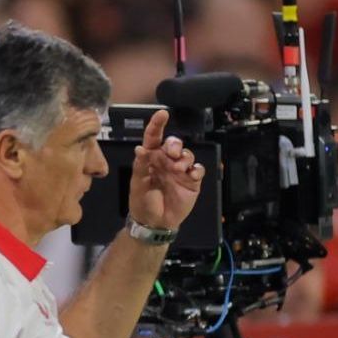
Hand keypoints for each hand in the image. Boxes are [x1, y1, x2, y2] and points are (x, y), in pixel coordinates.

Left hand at [127, 110, 204, 231]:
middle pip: (174, 144)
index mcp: (151, 159)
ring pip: (187, 154)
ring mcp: (180, 171)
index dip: (157, 125)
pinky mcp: (192, 181)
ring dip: (185, 158)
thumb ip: (140, 167)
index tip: (162, 114)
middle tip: (172, 153)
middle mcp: (166, 161)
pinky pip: (198, 169)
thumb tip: (140, 149)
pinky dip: (196, 169)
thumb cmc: (142, 202)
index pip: (153, 138)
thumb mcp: (138, 185)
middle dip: (174, 144)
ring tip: (179, 169)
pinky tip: (191, 175)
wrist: (155, 222)